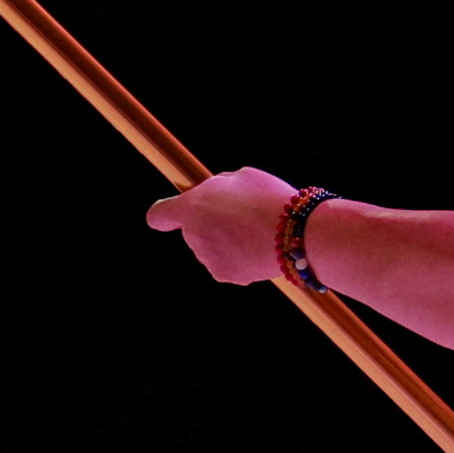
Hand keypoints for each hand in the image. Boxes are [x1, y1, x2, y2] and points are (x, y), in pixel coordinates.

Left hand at [143, 167, 297, 285]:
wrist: (296, 234)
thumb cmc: (269, 198)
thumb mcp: (241, 177)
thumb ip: (218, 187)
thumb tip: (214, 196)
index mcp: (192, 208)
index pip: (158, 216)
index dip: (164, 213)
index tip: (170, 213)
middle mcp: (194, 237)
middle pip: (193, 230)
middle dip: (210, 223)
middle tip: (241, 213)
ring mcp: (208, 259)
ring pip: (212, 247)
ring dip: (226, 240)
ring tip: (255, 229)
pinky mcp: (225, 275)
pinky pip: (227, 263)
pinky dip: (239, 257)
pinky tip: (259, 246)